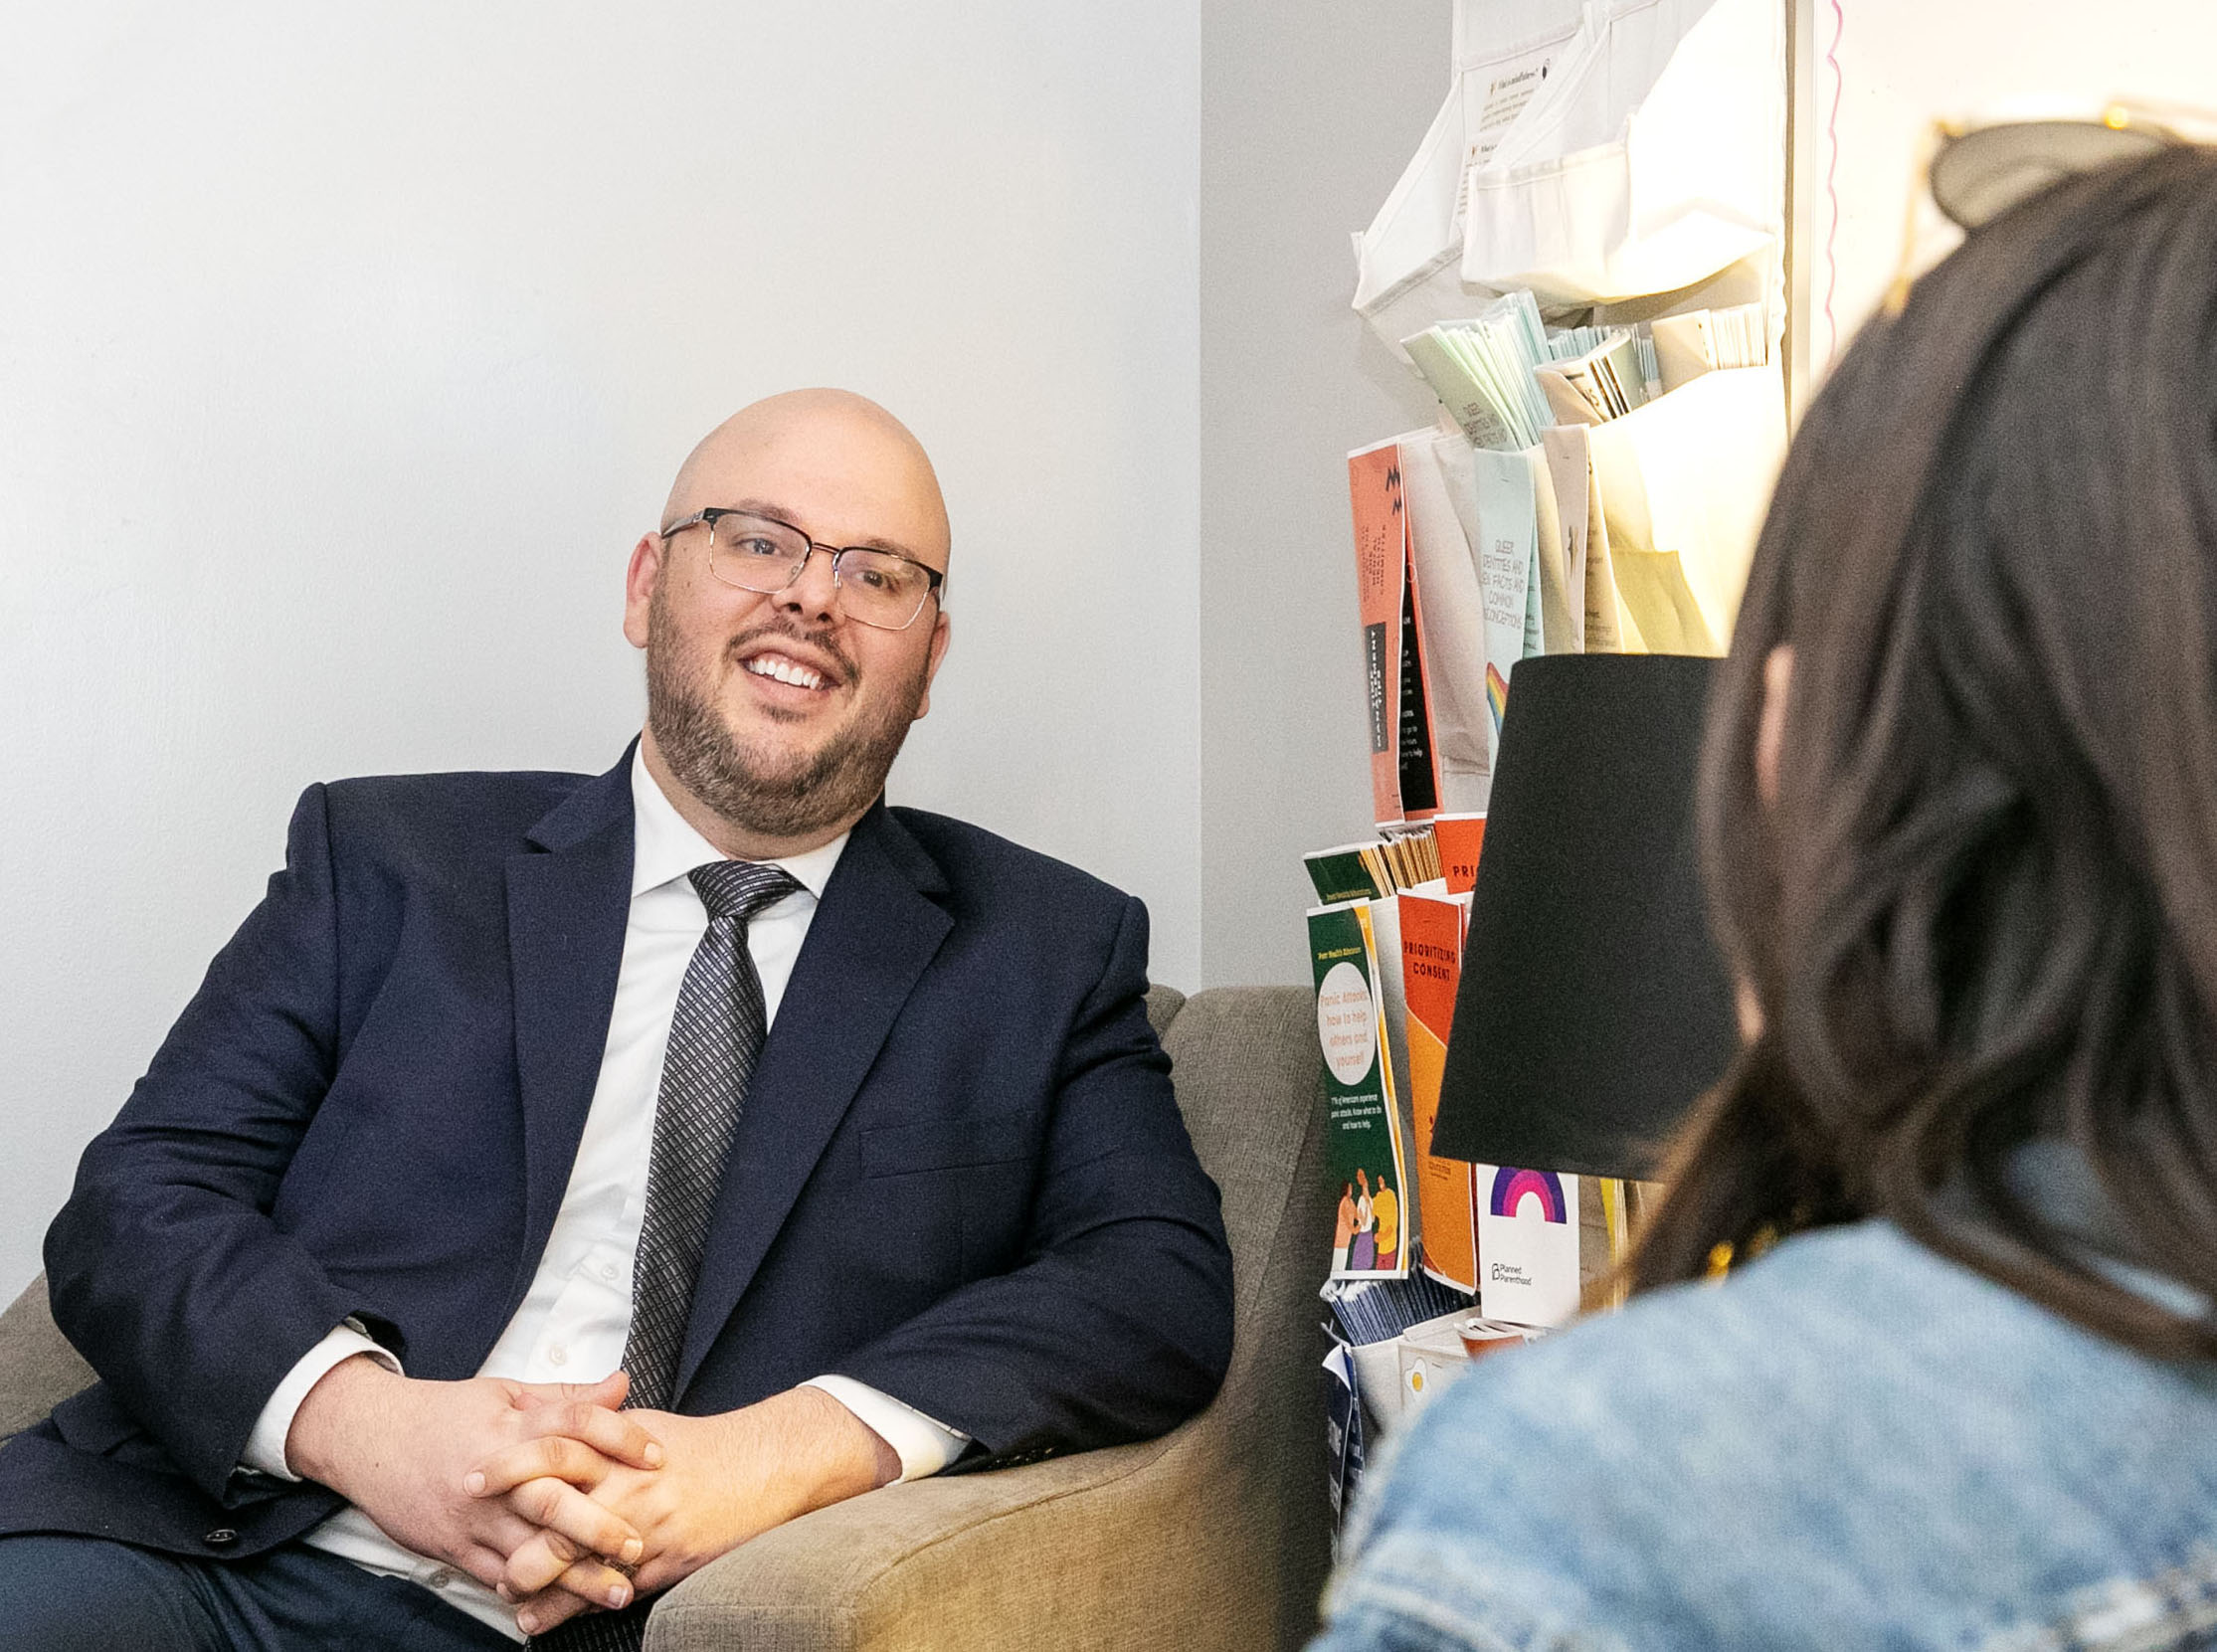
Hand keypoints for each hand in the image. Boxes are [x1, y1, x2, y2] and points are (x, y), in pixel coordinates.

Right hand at [286, 1356, 665, 1602]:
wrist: (370, 1440)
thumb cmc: (443, 1414)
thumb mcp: (505, 1392)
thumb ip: (566, 1395)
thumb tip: (622, 1383)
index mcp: (512, 1428)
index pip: (576, 1426)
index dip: (621, 1437)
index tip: (658, 1455)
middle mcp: (496, 1477)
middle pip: (555, 1501)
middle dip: (600, 1527)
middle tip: (641, 1546)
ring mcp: (473, 1518)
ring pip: (530, 1552)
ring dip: (576, 1577)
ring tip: (617, 1593)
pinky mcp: (454, 1549)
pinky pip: (497, 1577)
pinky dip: (532, 1593)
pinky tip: (561, 1607)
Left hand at [471, 1385, 898, 1634]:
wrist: (763, 1468)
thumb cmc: (701, 1447)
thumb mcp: (644, 1424)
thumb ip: (597, 1425)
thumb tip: (551, 1417)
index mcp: (618, 1447)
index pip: (551, 1453)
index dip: (508, 1467)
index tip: (472, 1478)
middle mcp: (625, 1487)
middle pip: (553, 1514)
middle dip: (510, 1535)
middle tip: (478, 1549)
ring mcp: (642, 1529)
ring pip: (574, 1563)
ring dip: (534, 1583)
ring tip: (506, 1595)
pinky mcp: (660, 1563)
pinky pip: (606, 1591)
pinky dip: (570, 1608)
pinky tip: (541, 1619)